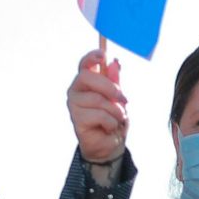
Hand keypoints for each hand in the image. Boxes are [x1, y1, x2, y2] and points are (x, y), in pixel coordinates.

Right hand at [68, 49, 127, 165]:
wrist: (109, 144)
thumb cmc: (112, 118)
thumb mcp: (117, 98)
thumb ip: (115, 81)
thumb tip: (115, 62)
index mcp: (86, 82)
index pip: (84, 64)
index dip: (91, 57)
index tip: (102, 55)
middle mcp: (76, 90)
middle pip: (87, 77)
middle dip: (110, 87)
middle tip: (123, 99)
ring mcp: (74, 105)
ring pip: (98, 100)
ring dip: (116, 111)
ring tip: (117, 119)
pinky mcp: (77, 120)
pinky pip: (101, 116)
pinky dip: (111, 123)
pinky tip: (108, 128)